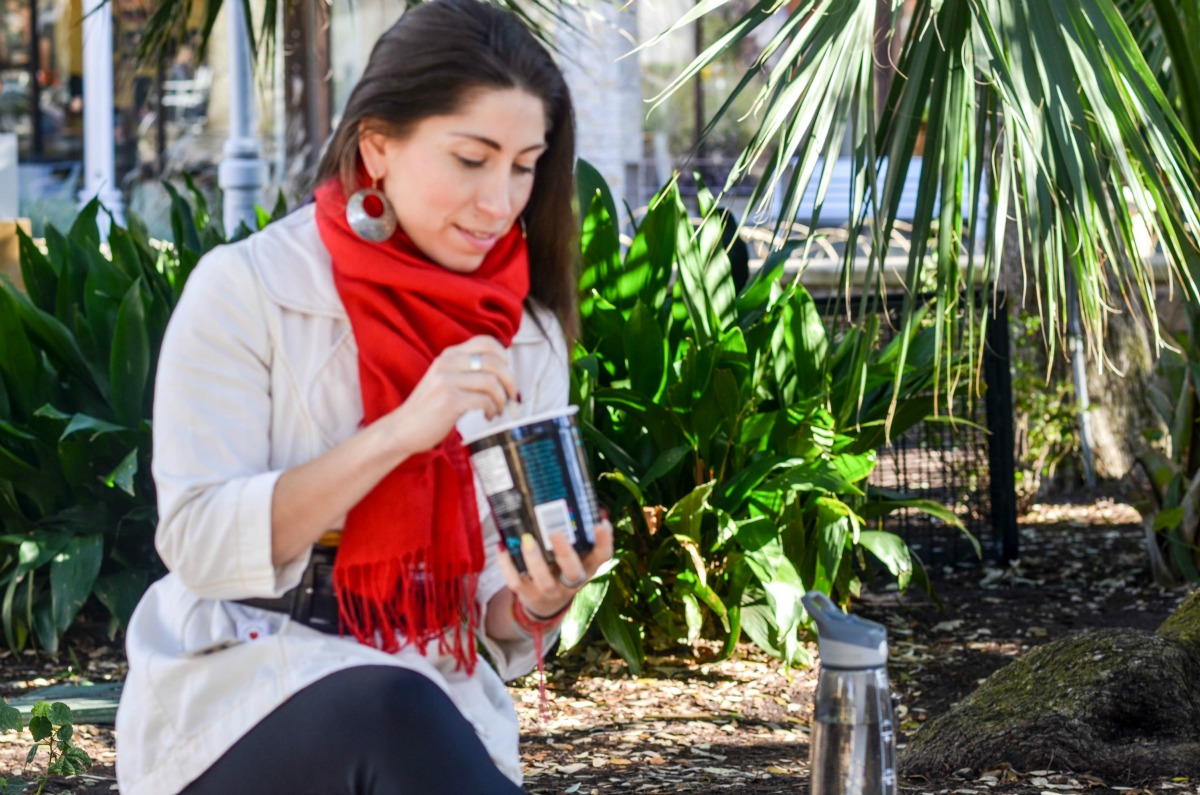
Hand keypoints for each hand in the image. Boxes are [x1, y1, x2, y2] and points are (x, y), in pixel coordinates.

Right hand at [385, 335, 516, 455]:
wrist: (402, 428)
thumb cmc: (429, 407)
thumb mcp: (444, 379)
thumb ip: (466, 370)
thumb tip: (502, 371)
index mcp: (449, 355)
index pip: (486, 341)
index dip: (503, 355)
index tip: (506, 372)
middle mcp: (448, 363)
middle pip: (495, 362)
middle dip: (510, 382)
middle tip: (510, 397)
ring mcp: (448, 381)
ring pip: (492, 382)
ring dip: (502, 399)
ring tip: (498, 409)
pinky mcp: (450, 400)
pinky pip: (485, 400)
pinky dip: (493, 409)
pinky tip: (488, 416)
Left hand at [497, 520, 614, 618]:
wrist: (546, 605)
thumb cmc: (562, 570)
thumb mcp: (576, 556)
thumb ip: (579, 535)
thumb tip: (585, 503)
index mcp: (587, 568)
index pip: (602, 557)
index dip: (604, 542)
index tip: (601, 523)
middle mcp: (571, 582)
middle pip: (572, 572)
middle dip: (564, 552)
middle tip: (555, 531)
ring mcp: (550, 591)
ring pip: (544, 581)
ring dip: (535, 560)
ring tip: (526, 539)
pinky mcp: (528, 595)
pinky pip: (517, 583)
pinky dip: (508, 566)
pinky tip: (503, 547)